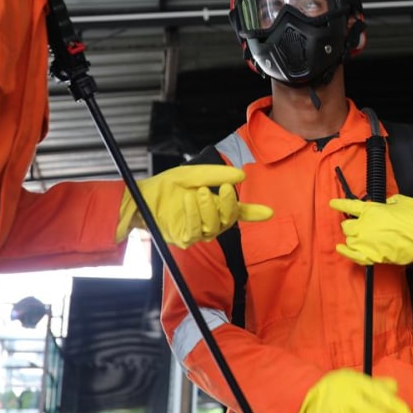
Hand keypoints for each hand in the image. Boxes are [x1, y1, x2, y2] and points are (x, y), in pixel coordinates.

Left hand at [116, 164, 272, 247]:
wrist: (142, 196)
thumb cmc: (167, 186)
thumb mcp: (193, 174)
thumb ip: (215, 175)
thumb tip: (241, 175)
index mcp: (215, 206)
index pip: (238, 212)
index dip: (254, 213)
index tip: (269, 212)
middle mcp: (209, 221)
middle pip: (229, 219)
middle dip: (228, 204)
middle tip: (223, 187)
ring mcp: (197, 232)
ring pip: (213, 227)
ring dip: (208, 208)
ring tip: (198, 192)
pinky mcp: (183, 238)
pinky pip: (194, 231)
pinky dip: (193, 215)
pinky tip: (189, 200)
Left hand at [331, 194, 412, 290]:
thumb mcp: (402, 201)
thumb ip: (390, 202)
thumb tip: (387, 204)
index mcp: (372, 209)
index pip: (350, 205)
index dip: (339, 204)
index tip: (332, 204)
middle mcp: (365, 224)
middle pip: (346, 226)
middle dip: (350, 225)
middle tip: (358, 226)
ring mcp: (367, 241)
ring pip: (349, 240)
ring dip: (353, 239)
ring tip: (362, 239)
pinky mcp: (373, 256)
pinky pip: (353, 255)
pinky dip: (346, 252)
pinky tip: (340, 249)